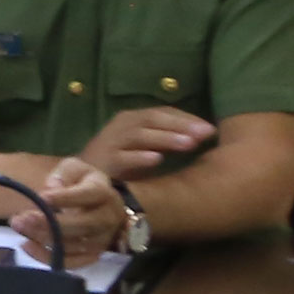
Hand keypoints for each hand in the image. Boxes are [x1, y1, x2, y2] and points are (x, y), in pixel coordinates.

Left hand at [14, 155, 124, 266]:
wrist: (98, 203)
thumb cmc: (81, 183)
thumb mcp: (73, 168)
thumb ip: (63, 174)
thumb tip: (52, 188)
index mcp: (104, 193)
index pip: (88, 195)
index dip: (65, 198)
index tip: (41, 197)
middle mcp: (109, 218)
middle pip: (83, 225)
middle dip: (51, 223)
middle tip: (23, 218)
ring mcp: (103, 240)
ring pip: (74, 244)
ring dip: (43, 238)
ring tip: (18, 226)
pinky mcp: (93, 255)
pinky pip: (71, 262)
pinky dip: (48, 257)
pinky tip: (27, 245)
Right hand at [75, 107, 213, 178]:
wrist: (83, 181)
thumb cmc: (121, 163)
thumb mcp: (145, 147)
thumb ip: (167, 140)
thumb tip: (202, 137)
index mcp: (132, 119)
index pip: (162, 112)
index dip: (187, 119)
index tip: (210, 130)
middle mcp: (120, 126)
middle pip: (152, 119)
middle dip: (181, 126)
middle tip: (206, 134)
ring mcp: (109, 143)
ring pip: (139, 136)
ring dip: (165, 138)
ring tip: (189, 144)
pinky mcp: (102, 163)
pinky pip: (122, 158)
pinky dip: (139, 157)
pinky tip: (157, 159)